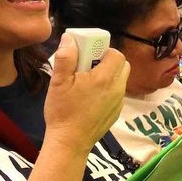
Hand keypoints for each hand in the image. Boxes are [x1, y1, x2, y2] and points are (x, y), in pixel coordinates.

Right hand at [45, 36, 129, 154]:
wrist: (70, 142)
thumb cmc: (63, 111)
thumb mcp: (58, 82)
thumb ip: (66, 57)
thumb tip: (70, 38)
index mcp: (105, 78)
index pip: (116, 54)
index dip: (103, 50)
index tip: (89, 55)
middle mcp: (117, 89)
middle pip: (123, 65)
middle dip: (108, 61)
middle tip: (88, 67)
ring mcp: (119, 102)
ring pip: (121, 80)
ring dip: (108, 75)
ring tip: (87, 82)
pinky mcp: (116, 112)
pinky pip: (117, 94)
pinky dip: (108, 90)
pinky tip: (90, 98)